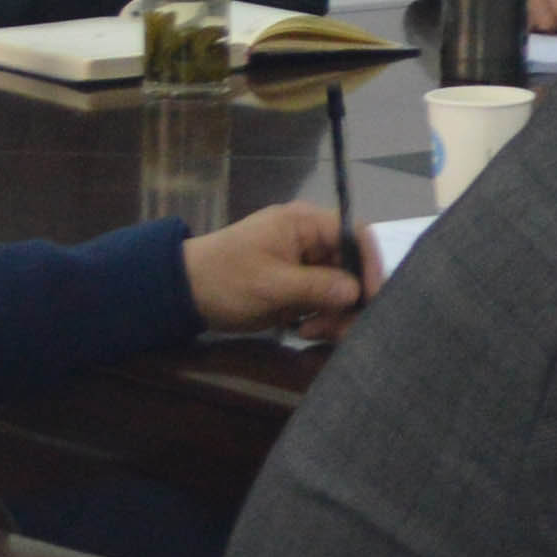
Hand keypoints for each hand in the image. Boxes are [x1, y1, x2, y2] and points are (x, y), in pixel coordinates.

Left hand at [180, 197, 363, 336]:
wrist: (183, 293)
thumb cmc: (226, 278)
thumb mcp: (272, 285)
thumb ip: (318, 287)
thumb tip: (357, 292)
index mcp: (305, 224)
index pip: (354, 234)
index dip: (369, 263)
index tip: (372, 296)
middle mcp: (310, 239)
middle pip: (350, 266)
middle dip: (348, 299)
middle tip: (339, 329)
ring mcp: (303, 264)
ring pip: (339, 288)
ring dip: (333, 313)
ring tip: (312, 332)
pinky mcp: (297, 286)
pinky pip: (323, 300)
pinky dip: (320, 318)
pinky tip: (304, 330)